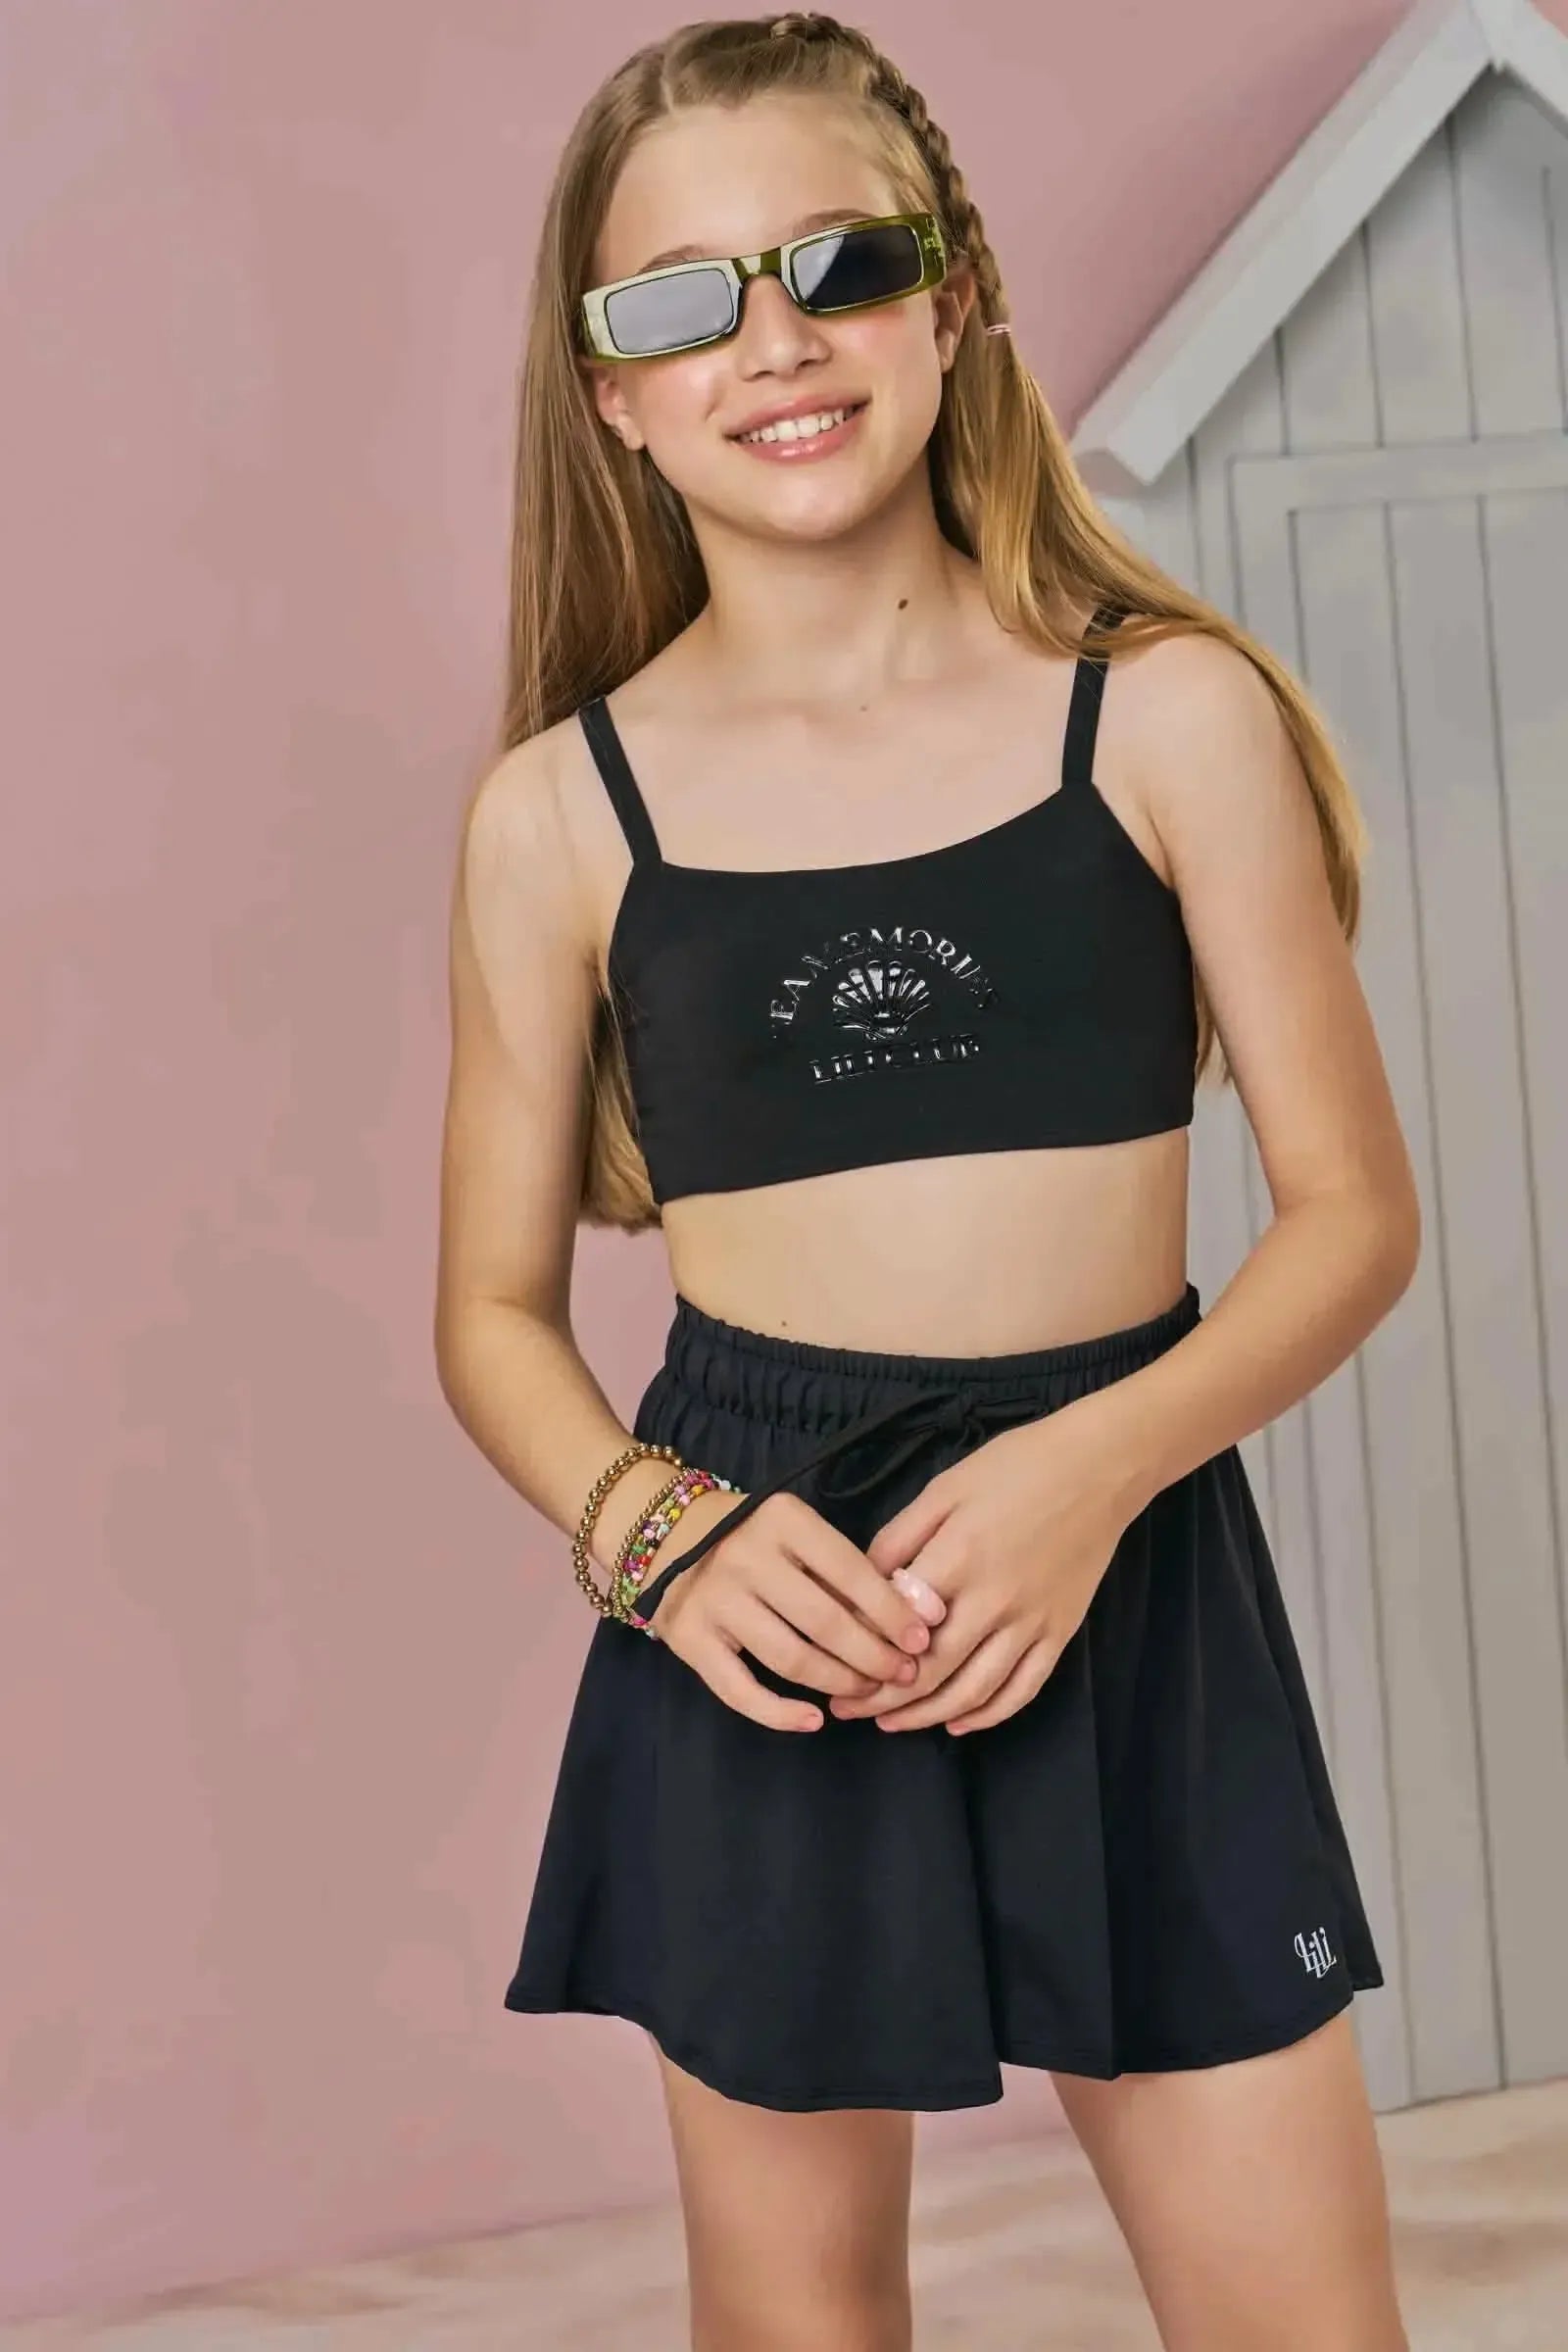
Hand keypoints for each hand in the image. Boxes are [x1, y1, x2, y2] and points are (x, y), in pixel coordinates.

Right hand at [641, 1486, 947, 1734]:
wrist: (666, 1532)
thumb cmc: (752, 1535)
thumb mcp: (796, 1530)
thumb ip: (842, 1567)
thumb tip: (912, 1616)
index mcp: (782, 1520)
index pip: (850, 1572)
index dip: (891, 1612)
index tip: (920, 1640)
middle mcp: (745, 1556)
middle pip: (824, 1621)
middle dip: (874, 1655)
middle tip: (902, 1675)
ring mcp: (713, 1599)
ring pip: (790, 1657)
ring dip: (839, 1682)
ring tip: (867, 1690)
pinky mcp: (688, 1639)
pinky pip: (739, 1690)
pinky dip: (780, 1713)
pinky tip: (814, 1720)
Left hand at [828, 1398, 1140, 1734]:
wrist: (1098, 1468)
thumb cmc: (1015, 1467)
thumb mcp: (944, 1488)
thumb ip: (900, 1537)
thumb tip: (863, 1580)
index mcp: (957, 1559)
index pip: (899, 1625)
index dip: (864, 1653)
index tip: (836, 1664)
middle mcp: (993, 1600)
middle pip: (931, 1670)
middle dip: (884, 1698)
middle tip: (849, 1710)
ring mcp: (1031, 1622)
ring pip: (974, 1690)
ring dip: (928, 1715)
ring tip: (892, 1723)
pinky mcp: (1060, 1633)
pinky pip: (1023, 1689)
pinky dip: (989, 1714)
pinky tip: (959, 1723)